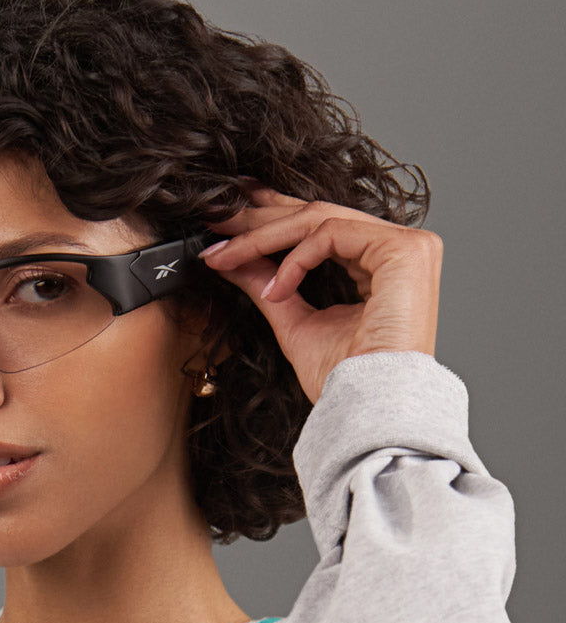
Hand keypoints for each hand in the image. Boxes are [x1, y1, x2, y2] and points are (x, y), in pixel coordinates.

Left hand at [200, 186, 442, 403]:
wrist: (368, 407)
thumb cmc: (343, 377)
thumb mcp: (290, 318)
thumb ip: (264, 283)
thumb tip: (229, 259)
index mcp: (377, 262)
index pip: (319, 225)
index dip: (270, 219)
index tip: (226, 228)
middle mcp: (397, 248)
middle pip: (316, 214)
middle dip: (259, 217)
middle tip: (215, 222)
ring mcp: (407, 246)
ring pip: (318, 219)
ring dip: (263, 235)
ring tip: (225, 256)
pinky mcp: (404, 251)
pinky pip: (331, 234)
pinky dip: (294, 260)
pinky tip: (275, 291)